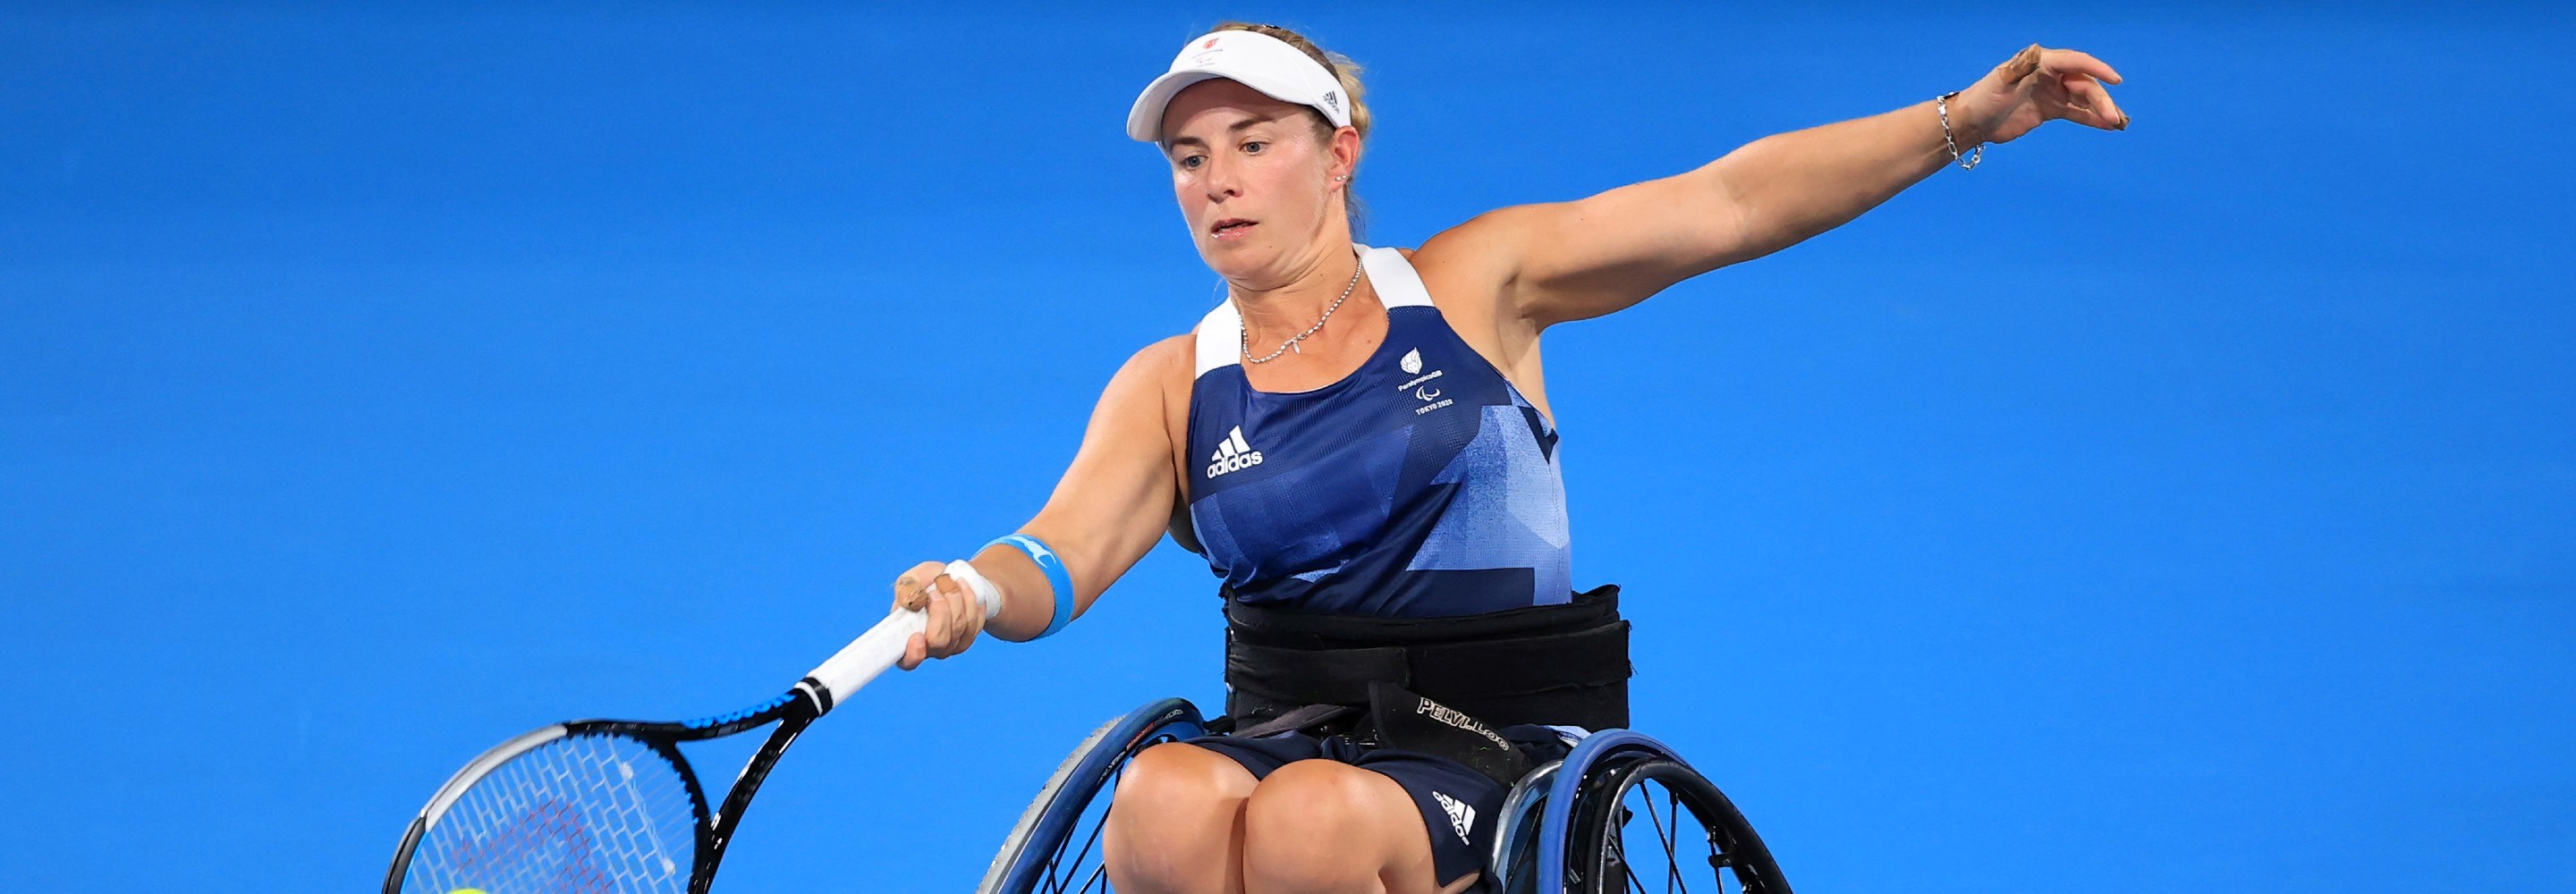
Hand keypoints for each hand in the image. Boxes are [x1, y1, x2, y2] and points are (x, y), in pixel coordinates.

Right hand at [891, 560, 985, 669]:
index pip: (907, 661)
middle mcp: (929, 648)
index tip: (916, 636)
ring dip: (956, 601)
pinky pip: (975, 623)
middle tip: (936, 590)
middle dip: (940, 611)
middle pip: (939, 641)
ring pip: (959, 629)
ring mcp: (951, 645)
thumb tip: (913, 602)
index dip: (913, 654)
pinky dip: (971, 602)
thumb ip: (906, 589)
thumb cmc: (924, 582)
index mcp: (905, 639)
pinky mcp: (969, 637)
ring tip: (949, 580)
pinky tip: (964, 587)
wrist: (949, 578)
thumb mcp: (910, 579)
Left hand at [1950, 44, 2127, 145]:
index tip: (2115, 80)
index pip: (2075, 62)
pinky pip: (2077, 112)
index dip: (2097, 69)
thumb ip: (2019, 68)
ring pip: (2084, 98)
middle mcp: (2051, 75)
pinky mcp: (2051, 110)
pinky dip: (2092, 118)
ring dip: (2102, 109)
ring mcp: (2053, 92)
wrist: (1973, 123)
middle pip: (2084, 84)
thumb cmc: (1983, 98)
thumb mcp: (1999, 82)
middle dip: (2100, 100)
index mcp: (2042, 62)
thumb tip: (2036, 51)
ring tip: (2119, 123)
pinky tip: (2108, 126)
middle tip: (2112, 118)